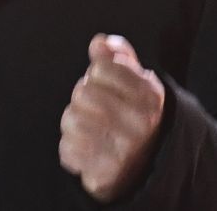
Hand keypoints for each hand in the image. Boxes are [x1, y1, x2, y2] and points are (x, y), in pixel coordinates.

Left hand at [59, 34, 164, 202]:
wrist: (147, 167)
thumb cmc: (134, 114)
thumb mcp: (136, 81)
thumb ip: (118, 56)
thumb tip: (99, 42)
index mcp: (149, 96)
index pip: (101, 68)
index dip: (97, 74)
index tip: (106, 86)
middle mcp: (139, 123)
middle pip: (82, 93)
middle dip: (82, 99)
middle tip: (95, 110)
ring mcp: (123, 150)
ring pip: (71, 120)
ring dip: (73, 123)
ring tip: (89, 128)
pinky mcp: (105, 173)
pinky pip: (67, 149)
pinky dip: (71, 148)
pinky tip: (87, 149)